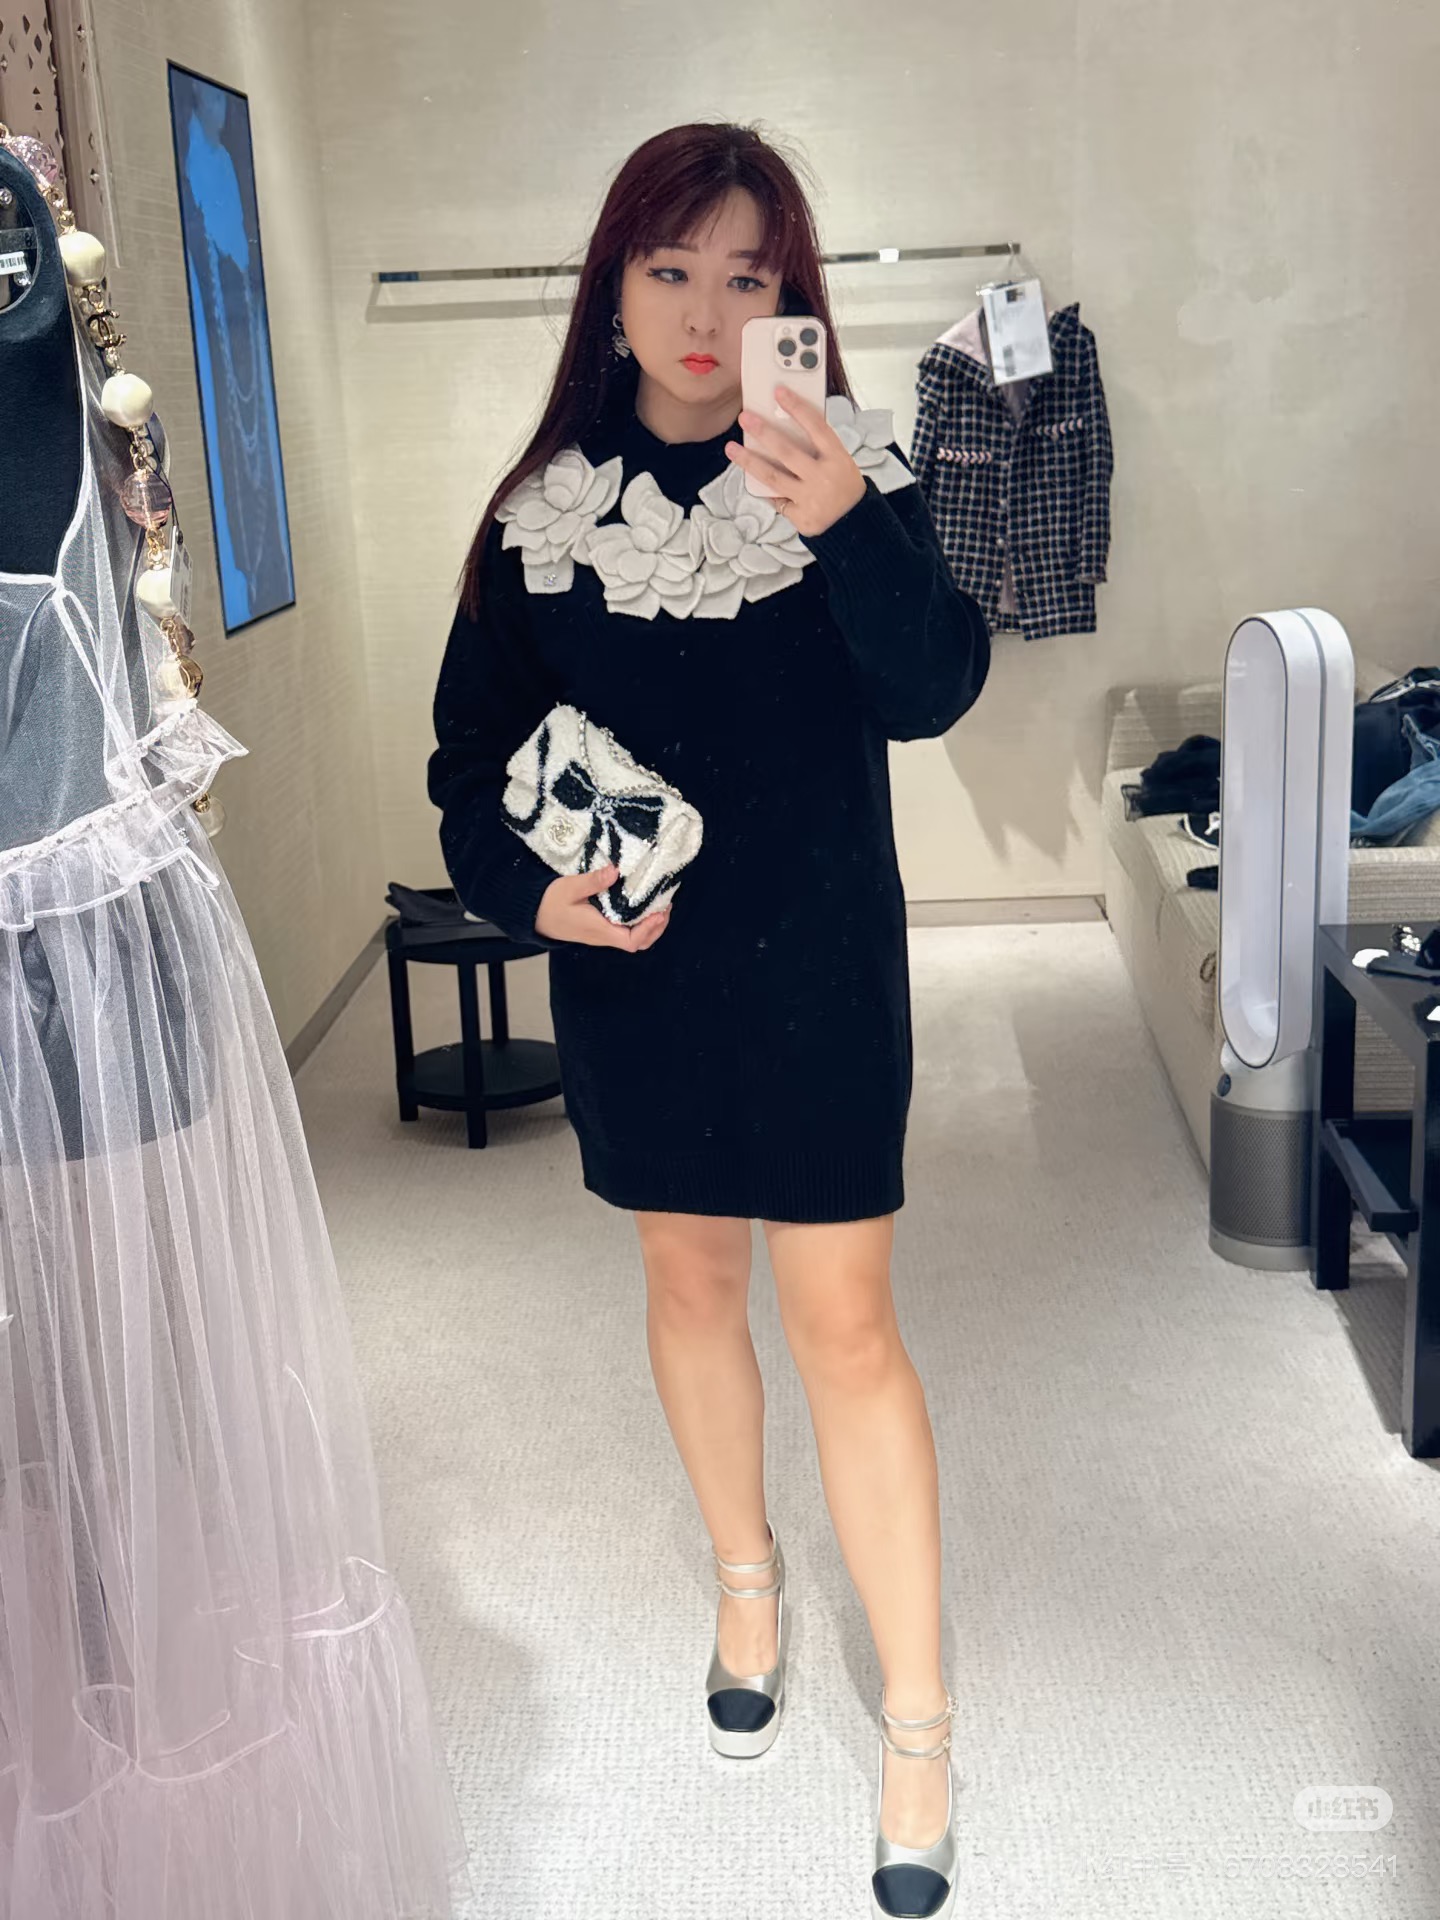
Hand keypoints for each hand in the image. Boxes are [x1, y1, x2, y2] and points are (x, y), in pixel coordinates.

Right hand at [534, 863, 670, 950]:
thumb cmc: (550, 902)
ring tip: (660, 905)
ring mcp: (603, 933)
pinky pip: (626, 930)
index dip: (648, 929)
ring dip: (651, 926)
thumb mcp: (569, 887)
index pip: (631, 940)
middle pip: (639, 942)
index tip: (659, 912)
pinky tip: (644, 905)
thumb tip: (615, 871)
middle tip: (666, 906)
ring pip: (634, 937)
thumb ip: (592, 881)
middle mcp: (604, 936)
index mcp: (599, 930)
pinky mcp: (602, 927)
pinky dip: (640, 921)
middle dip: (656, 928)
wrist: (535, 915)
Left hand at [724, 385, 866, 536]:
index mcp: (837, 458)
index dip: (797, 407)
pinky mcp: (801, 517)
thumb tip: (783, 425)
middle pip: (788, 451)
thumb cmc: (844, 485)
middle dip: (763, 432)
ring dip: (748, 461)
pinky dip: (765, 489)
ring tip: (731, 448)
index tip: (779, 391)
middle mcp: (824, 477)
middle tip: (744, 417)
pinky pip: (776, 499)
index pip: (817, 427)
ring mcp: (811, 499)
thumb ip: (817, 447)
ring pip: (773, 477)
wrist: (855, 522)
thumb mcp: (840, 461)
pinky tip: (752, 477)